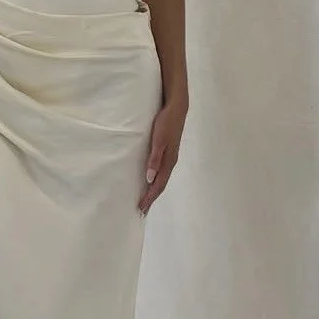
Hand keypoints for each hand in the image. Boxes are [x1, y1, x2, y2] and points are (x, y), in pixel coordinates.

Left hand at [139, 98, 186, 213]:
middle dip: (152, 198)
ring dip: (154, 190)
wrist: (177, 109)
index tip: (141, 208)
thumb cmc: (166, 123)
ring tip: (146, 199)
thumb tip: (149, 178)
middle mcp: (171, 162)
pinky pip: (162, 171)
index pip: (158, 184)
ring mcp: (170, 157)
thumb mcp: (158, 140)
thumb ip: (154, 159)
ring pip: (162, 178)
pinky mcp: (169, 151)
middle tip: (142, 210)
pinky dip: (156, 180)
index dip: (150, 197)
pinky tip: (151, 179)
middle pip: (161, 185)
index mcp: (168, 161)